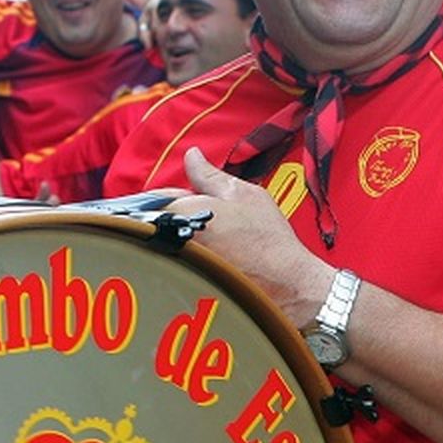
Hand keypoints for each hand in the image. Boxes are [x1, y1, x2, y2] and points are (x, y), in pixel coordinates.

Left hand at [169, 148, 331, 325]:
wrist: (286, 284)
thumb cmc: (269, 242)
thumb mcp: (244, 195)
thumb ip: (210, 176)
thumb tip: (192, 156)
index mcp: (184, 211)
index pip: (155, 198)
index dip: (172, 198)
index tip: (188, 204)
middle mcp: (174, 239)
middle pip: (156, 224)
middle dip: (172, 220)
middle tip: (205, 225)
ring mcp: (176, 265)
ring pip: (164, 246)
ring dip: (177, 240)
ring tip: (213, 245)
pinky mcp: (182, 286)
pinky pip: (174, 267)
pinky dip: (185, 263)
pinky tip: (210, 264)